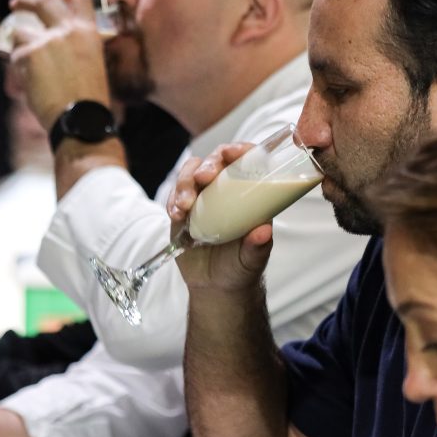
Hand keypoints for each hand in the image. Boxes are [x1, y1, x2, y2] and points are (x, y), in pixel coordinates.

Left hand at [9, 0, 111, 130]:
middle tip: (17, 3)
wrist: (81, 119)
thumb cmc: (90, 100)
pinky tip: (29, 83)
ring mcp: (46, 41)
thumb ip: (77, 47)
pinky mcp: (28, 55)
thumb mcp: (93, 64)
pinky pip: (15, 56)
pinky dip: (19, 67)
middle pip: (42, 2)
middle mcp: (67, 30)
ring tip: (23, 60)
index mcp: (88, 32)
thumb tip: (56, 43)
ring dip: (18, 43)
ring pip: (20, 32)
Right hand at [170, 143, 274, 292]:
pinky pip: (174, 195)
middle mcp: (226, 190)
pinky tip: (176, 216)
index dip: (240, 149)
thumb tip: (264, 231)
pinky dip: (172, 201)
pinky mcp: (183, 209)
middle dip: (207, 164)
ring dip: (185, 183)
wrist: (215, 287)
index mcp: (250, 194)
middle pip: (215, 161)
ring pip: (191, 174)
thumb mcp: (252, 260)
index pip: (247, 161)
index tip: (233, 152)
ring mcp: (203, 198)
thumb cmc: (241, 268)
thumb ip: (258, 247)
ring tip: (184, 206)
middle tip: (203, 178)